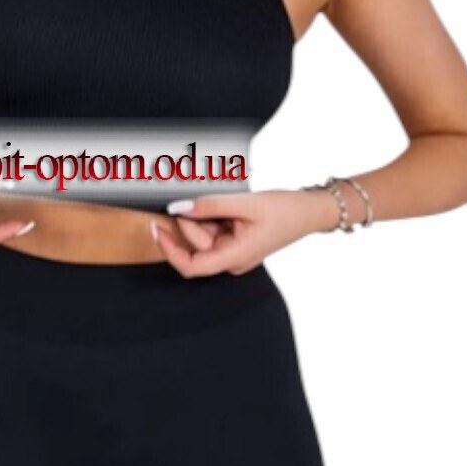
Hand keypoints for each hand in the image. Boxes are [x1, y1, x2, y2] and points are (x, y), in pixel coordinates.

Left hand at [150, 189, 333, 277]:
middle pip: (196, 245)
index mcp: (235, 258)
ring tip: (226, 202)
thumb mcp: (244, 204)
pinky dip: (214, 216)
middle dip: (192, 221)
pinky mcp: (235, 242)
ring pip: (203, 236)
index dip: (169, 249)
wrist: (309, 211)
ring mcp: (233, 252)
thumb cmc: (284, 211)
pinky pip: (214, 230)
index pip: (191, 266)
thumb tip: (177, 208)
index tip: (157, 228)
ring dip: (205, 217)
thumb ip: (209, 206)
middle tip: (198, 199)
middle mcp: (232, 260)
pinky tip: (228, 206)